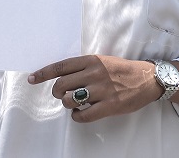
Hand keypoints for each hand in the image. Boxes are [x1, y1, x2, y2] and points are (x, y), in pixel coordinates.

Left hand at [28, 54, 158, 122]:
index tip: (32, 79)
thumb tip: (61, 77)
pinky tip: (80, 113)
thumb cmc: (121, 70)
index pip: (60, 66)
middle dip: (57, 92)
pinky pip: (83, 115)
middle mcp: (94, 74)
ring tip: (74, 103)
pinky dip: (77, 116)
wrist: (147, 79)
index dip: (43, 73)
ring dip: (67, 104)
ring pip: (69, 100)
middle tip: (62, 95)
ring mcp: (102, 90)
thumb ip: (83, 68)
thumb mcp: (102, 61)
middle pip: (60, 85)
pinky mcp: (109, 106)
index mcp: (91, 60)